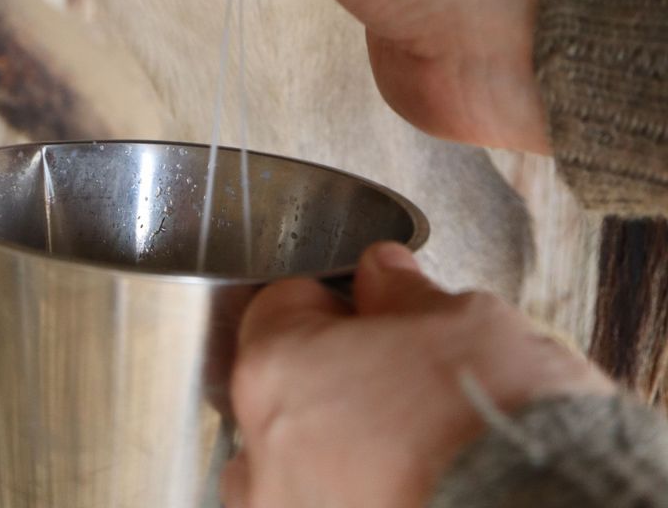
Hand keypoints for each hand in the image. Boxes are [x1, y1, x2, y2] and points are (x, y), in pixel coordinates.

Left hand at [221, 243, 611, 507]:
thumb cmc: (496, 420)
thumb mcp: (458, 319)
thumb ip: (399, 293)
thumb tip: (383, 275)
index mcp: (276, 371)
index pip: (280, 307)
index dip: (335, 301)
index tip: (372, 309)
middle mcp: (264, 458)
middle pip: (280, 394)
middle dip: (331, 382)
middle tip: (400, 379)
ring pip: (300, 470)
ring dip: (342, 454)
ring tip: (416, 445)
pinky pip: (332, 507)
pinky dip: (366, 496)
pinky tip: (423, 484)